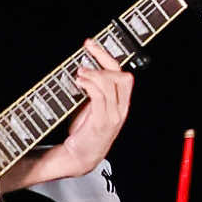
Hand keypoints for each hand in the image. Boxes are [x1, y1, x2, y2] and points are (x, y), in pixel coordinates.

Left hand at [58, 43, 135, 167]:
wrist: (80, 157)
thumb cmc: (83, 133)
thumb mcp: (90, 107)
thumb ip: (93, 90)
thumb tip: (82, 68)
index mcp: (121, 103)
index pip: (122, 74)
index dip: (106, 56)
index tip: (90, 45)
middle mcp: (121, 108)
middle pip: (121, 76)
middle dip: (102, 63)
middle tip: (83, 64)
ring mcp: (113, 116)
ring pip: (111, 84)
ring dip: (93, 74)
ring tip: (79, 75)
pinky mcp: (102, 122)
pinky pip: (101, 97)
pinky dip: (90, 85)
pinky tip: (79, 83)